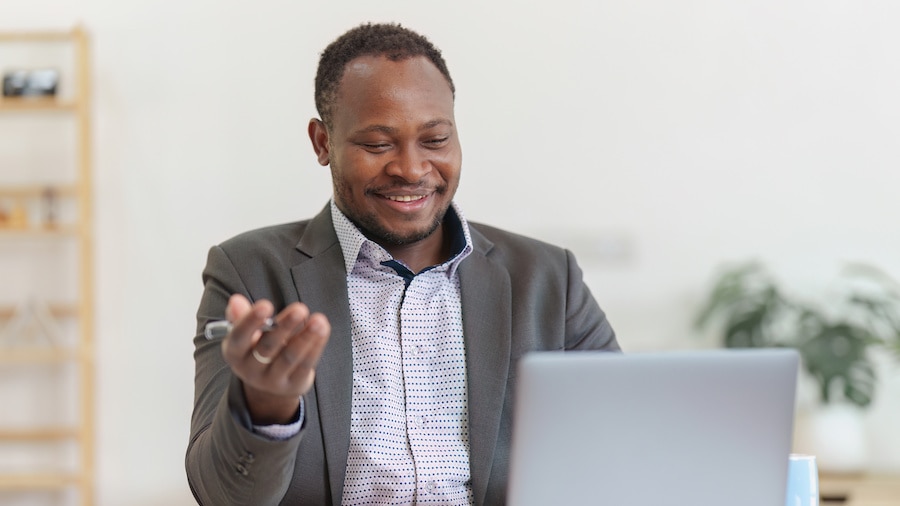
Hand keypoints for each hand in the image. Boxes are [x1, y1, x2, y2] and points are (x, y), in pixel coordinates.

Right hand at [221, 294, 330, 423]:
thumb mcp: (245, 334)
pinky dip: (316, 345)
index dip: (250, 321)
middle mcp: (250, 370)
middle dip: (285, 326)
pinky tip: (323, 330)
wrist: (269, 386)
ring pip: (290, 357)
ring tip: (319, 320)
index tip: (266, 305)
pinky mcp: (294, 384)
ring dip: (306, 337)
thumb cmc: (257, 348)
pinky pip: (306, 364)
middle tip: (300, 309)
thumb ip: (241, 317)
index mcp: (234, 353)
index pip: (239, 337)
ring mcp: (272, 380)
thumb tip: (236, 300)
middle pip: (268, 347)